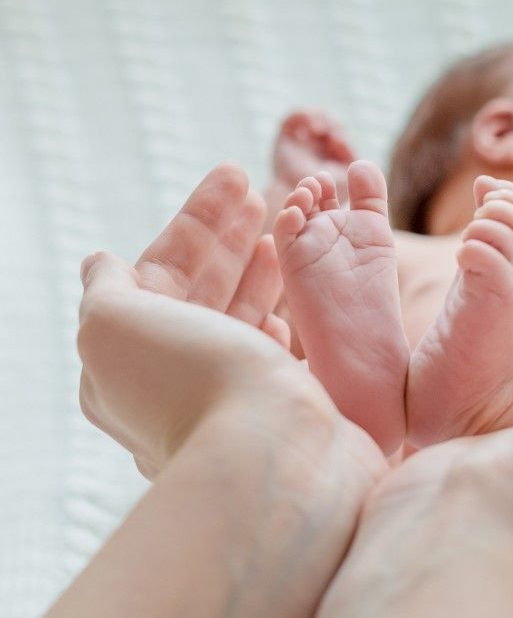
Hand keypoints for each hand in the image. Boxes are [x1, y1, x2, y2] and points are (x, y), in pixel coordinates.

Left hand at [78, 165, 295, 476]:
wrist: (276, 455)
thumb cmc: (195, 385)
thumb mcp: (113, 327)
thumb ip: (105, 289)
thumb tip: (101, 261)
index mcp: (126, 365)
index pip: (157, 274)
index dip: (196, 222)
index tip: (234, 177)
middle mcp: (177, 381)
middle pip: (201, 290)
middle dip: (229, 236)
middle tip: (259, 191)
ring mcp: (232, 395)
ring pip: (241, 316)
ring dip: (259, 267)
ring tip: (284, 224)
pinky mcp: (278, 406)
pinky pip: (273, 350)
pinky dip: (281, 313)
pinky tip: (291, 291)